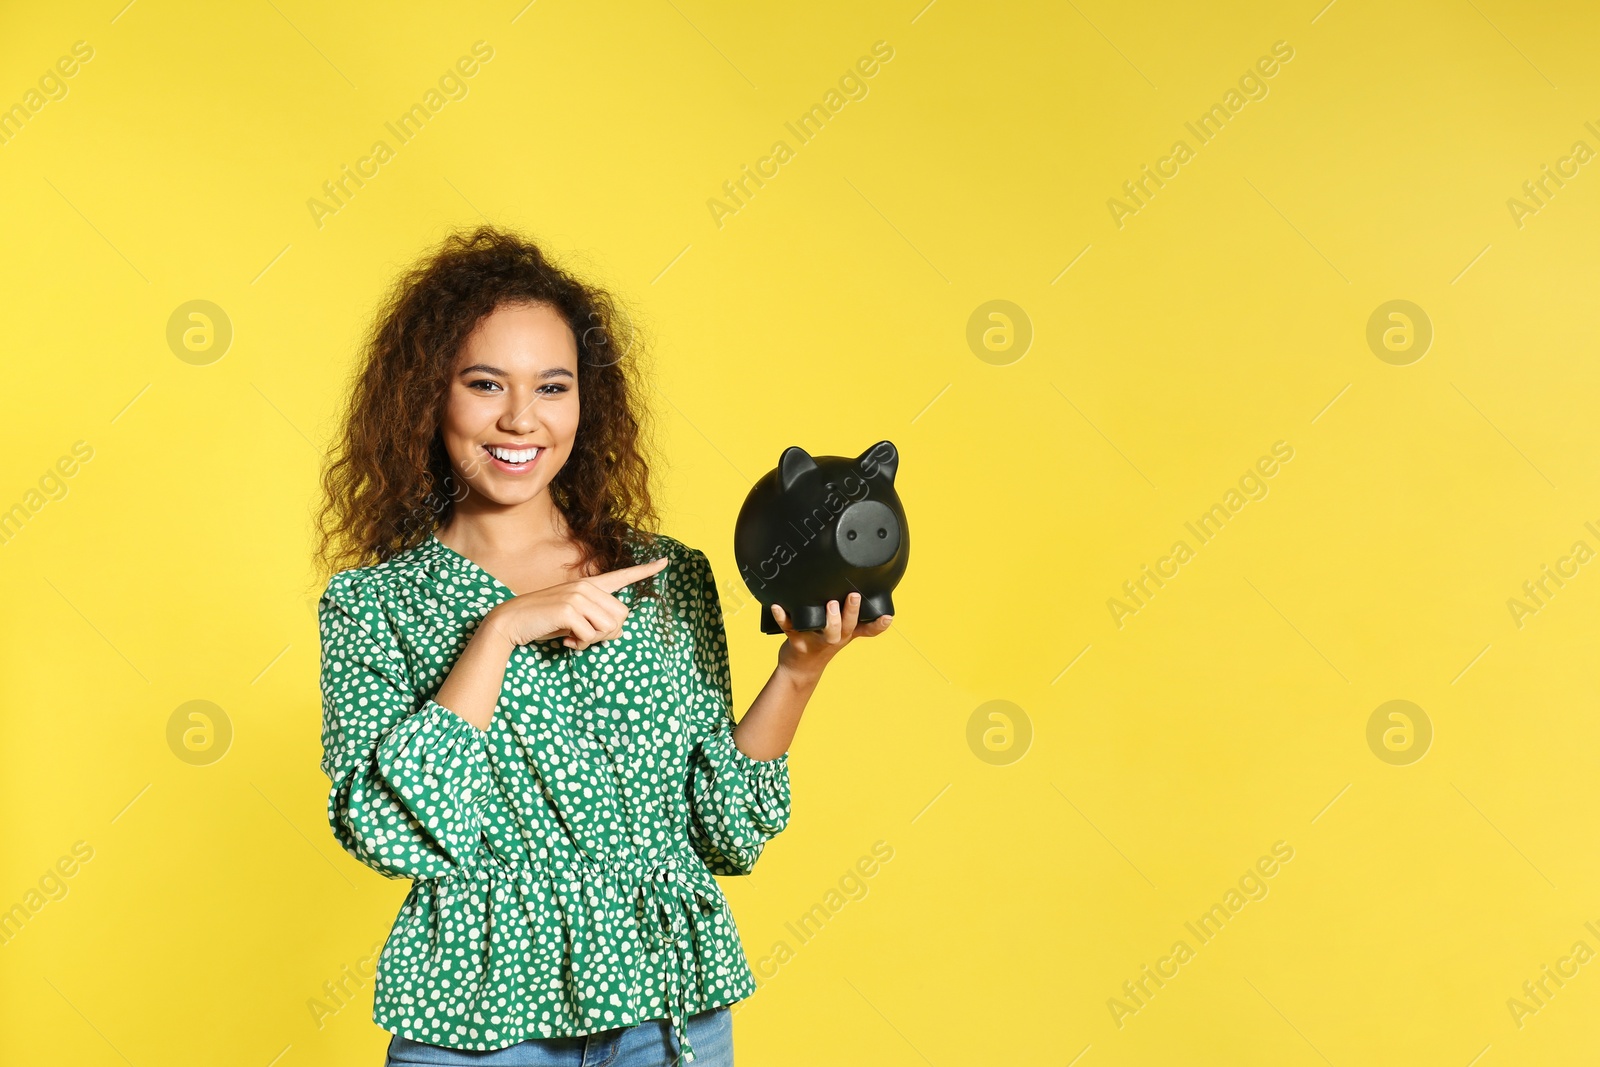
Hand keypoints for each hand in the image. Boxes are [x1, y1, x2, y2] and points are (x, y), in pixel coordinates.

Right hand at [486, 557, 668, 650]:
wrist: (511, 621)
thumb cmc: (544, 622)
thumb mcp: (574, 619)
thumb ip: (595, 619)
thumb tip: (617, 631)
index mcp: (589, 586)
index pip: (622, 576)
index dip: (645, 571)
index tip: (665, 562)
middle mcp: (586, 587)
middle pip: (621, 616)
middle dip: (607, 634)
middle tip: (584, 637)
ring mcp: (577, 596)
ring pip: (608, 628)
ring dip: (592, 641)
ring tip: (573, 638)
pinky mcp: (568, 610)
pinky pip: (590, 636)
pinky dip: (579, 645)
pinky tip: (565, 640)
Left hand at [772, 592, 892, 680]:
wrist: (800, 670)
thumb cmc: (821, 643)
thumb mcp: (840, 633)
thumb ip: (848, 615)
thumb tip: (854, 584)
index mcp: (846, 634)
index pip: (867, 630)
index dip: (878, 625)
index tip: (888, 617)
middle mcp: (834, 638)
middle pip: (847, 627)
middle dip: (851, 612)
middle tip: (853, 596)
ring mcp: (817, 641)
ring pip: (827, 632)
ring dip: (830, 619)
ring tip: (830, 604)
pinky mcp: (797, 642)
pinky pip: (790, 628)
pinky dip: (782, 617)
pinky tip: (778, 607)